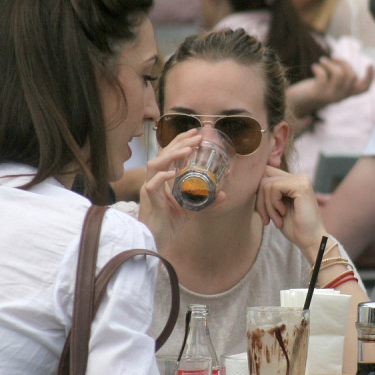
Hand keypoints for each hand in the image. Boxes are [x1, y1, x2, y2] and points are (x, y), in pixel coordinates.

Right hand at [139, 129, 224, 247]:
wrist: (157, 241)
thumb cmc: (169, 224)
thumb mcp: (191, 210)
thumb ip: (205, 201)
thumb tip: (223, 194)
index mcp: (161, 179)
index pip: (168, 154)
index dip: (180, 141)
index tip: (195, 132)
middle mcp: (154, 181)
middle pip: (162, 154)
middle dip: (180, 142)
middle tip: (197, 136)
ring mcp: (150, 190)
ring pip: (154, 165)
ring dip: (171, 155)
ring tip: (188, 150)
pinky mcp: (150, 202)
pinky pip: (152, 186)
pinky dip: (162, 177)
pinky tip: (173, 173)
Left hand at [255, 165, 325, 258]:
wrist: (310, 240)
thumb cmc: (293, 227)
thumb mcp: (275, 207)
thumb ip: (267, 192)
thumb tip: (250, 180)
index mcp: (293, 180)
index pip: (265, 173)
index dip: (258, 191)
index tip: (263, 212)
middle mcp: (298, 177)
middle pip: (263, 177)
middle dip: (260, 201)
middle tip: (267, 219)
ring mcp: (301, 179)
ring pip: (266, 184)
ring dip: (267, 206)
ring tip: (276, 219)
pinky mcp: (301, 185)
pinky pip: (274, 188)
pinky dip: (273, 204)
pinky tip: (283, 213)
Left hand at [288, 58, 372, 115]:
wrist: (295, 103)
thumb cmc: (313, 89)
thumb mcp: (329, 84)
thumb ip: (339, 77)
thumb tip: (344, 64)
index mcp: (345, 94)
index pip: (364, 89)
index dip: (369, 77)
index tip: (369, 64)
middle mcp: (340, 97)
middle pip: (352, 76)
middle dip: (343, 62)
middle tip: (332, 58)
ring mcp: (329, 96)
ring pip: (339, 75)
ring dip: (330, 63)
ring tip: (321, 61)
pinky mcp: (318, 94)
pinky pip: (323, 76)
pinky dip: (319, 68)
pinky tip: (313, 67)